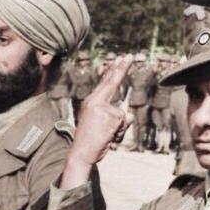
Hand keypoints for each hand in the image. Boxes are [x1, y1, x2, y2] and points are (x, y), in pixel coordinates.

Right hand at [61, 55, 133, 188]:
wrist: (80, 154)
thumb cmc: (89, 141)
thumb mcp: (95, 123)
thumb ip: (109, 114)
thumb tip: (128, 114)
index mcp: (90, 102)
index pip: (104, 84)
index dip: (113, 71)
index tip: (119, 59)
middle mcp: (94, 102)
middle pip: (112, 83)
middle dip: (121, 69)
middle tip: (129, 56)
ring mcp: (102, 109)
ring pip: (122, 114)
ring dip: (119, 127)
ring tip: (105, 135)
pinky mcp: (110, 118)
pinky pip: (124, 122)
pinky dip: (120, 132)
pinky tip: (108, 137)